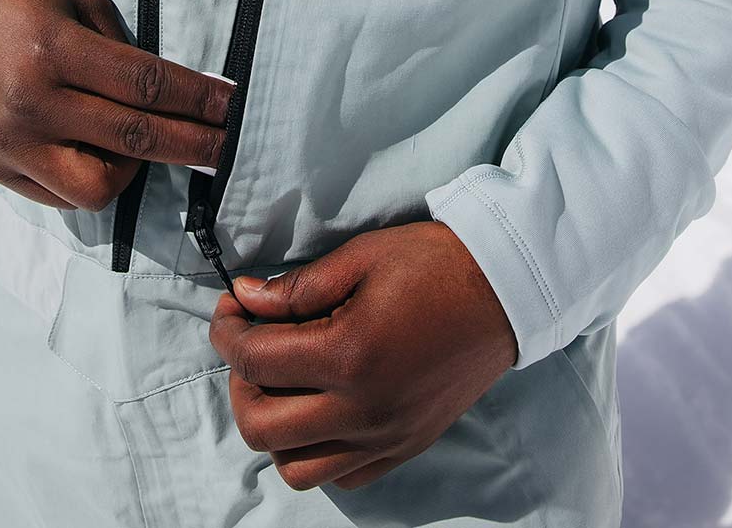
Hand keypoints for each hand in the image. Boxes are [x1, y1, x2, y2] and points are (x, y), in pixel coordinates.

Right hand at [0, 0, 231, 211]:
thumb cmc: (29, 5)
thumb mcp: (82, 4)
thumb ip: (126, 51)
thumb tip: (183, 98)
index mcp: (55, 50)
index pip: (146, 85)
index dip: (199, 99)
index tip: (236, 107)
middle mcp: (31, 102)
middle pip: (134, 138)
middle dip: (193, 144)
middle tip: (229, 145)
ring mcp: (10, 143)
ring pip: (98, 188)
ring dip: (133, 169)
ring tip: (134, 141)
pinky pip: (63, 195)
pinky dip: (91, 177)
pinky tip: (97, 149)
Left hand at [209, 218, 517, 492]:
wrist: (504, 290)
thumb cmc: (434, 264)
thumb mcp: (361, 256)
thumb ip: (297, 287)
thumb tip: (245, 298)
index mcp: (349, 356)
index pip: (255, 362)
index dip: (227, 330)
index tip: (230, 307)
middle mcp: (364, 411)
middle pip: (262, 428)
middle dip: (238, 383)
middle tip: (250, 343)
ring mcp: (386, 438)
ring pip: (295, 468)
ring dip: (273, 426)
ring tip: (282, 379)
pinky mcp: (405, 448)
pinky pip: (339, 476)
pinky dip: (314, 450)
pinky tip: (319, 404)